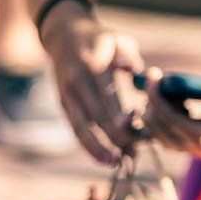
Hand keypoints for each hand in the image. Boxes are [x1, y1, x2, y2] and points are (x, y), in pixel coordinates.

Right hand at [41, 1, 144, 164]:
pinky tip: (100, 157)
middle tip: (132, 153)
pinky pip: (75, 128)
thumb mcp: (117, 39)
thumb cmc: (100, 39)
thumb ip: (129, 56)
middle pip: (93, 116)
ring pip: (80, 127)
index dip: (119, 115)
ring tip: (113, 163)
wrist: (63, 36)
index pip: (106, 96)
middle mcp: (76, 83)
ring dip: (96, 147)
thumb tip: (137, 73)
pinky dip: (87, 144)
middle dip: (113, 137)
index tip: (135, 132)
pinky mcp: (63, 104)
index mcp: (91, 66)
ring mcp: (66, 95)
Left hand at [140, 67, 200, 161]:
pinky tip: (162, 96)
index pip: (171, 118)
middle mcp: (184, 145)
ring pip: (149, 123)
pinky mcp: (167, 143)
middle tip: (153, 75)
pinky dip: (151, 109)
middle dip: (150, 95)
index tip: (155, 76)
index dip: (158, 98)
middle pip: (154, 120)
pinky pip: (150, 125)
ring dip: (150, 103)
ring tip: (162, 87)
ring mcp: (174, 146)